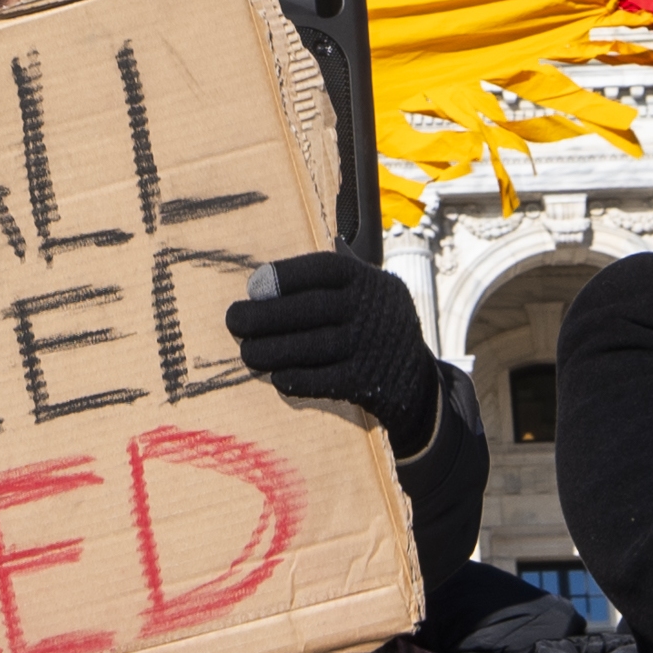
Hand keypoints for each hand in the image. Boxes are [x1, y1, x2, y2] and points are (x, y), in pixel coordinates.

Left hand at [224, 252, 443, 448]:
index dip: (284, 276)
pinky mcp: (366, 383)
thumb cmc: (374, 325)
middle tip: (235, 320)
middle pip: (309, 309)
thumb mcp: (369, 291)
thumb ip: (332, 279)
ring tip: (248, 351)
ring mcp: (370, 348)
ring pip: (310, 347)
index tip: (253, 286)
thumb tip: (265, 282)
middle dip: (264, 316)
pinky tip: (276, 374)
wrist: (416, 380)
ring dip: (270, 350)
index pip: (323, 270)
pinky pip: (321, 380)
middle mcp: (372, 310)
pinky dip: (293, 377)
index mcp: (369, 281)